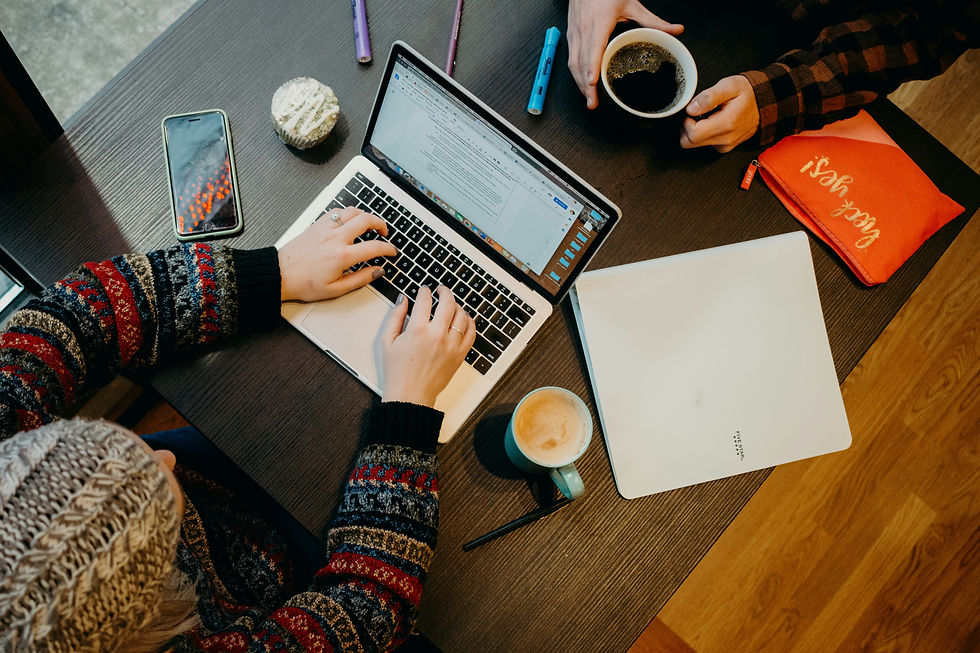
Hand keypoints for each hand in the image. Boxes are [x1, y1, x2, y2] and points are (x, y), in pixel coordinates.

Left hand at [278, 206, 396, 301]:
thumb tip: (377, 271)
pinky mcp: (317, 224)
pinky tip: (349, 221)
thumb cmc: (304, 283)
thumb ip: (361, 279)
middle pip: (366, 220)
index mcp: (342, 256)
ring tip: (369, 225)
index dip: (388, 248)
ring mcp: (325, 228)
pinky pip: (337, 211)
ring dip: (365, 216)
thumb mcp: (336, 289)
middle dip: (381, 224)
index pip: (374, 247)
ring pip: (352, 211)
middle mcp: (335, 238)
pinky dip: (348, 213)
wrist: (280, 274)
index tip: (392, 251)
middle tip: (384, 233)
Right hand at [380, 286, 475, 407]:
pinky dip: (469, 322)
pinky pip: (471, 332)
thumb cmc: (397, 372)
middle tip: (441, 290)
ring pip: (462, 315)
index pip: (425, 300)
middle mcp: (437, 335)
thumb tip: (402, 300)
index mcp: (417, 330)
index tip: (424, 290)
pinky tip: (463, 319)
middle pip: (448, 302)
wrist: (410, 395)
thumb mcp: (388, 341)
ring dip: (457, 305)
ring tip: (451, 305)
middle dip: (444, 291)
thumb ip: (396, 316)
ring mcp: (451, 345)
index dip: (424, 291)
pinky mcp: (460, 354)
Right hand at [568, 0, 683, 109]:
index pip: (594, 48)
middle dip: (586, 85)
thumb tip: (675, 31)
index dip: (592, 66)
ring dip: (579, 83)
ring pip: (573, 63)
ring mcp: (575, 33)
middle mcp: (584, 29)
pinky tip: (583, 84)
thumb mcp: (632, 4)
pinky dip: (576, 74)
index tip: (593, 82)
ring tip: (588, 99)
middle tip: (593, 103)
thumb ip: (653, 21)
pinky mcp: (571, 36)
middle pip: (581, 62)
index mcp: (599, 22)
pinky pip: (571, 58)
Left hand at [680, 75, 758, 152]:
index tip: (693, 111)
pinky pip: (705, 144)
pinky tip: (714, 121)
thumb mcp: (729, 86)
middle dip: (688, 127)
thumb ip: (708, 97)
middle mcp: (725, 139)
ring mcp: (725, 145)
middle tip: (698, 112)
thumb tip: (691, 109)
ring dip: (696, 130)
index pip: (692, 135)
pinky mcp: (725, 147)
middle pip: (690, 143)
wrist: (766, 102)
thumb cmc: (749, 93)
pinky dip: (704, 133)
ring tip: (709, 115)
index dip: (686, 121)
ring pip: (696, 144)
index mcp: (725, 125)